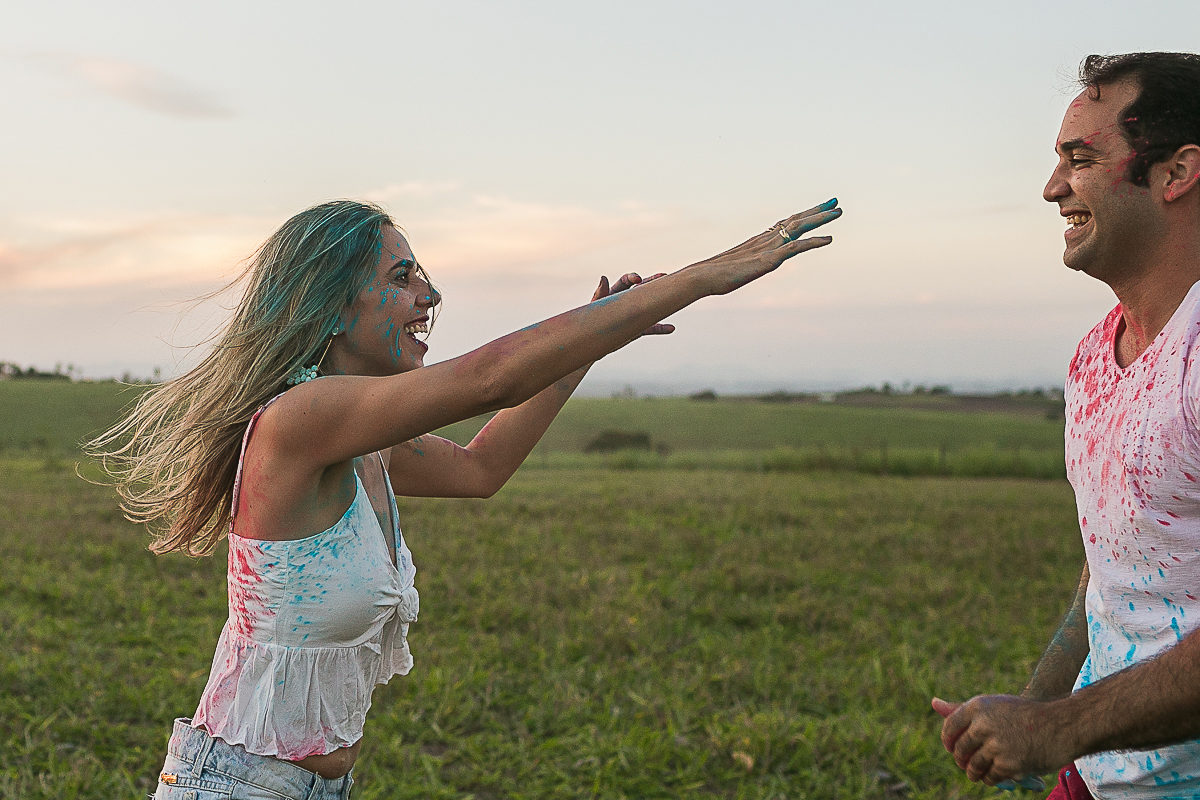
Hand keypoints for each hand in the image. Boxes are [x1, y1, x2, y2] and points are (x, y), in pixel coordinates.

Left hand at [592, 272, 674, 336]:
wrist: (591, 344)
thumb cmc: (590, 323)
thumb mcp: (594, 308)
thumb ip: (600, 293)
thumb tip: (603, 277)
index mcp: (613, 294)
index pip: (625, 282)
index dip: (632, 278)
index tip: (638, 279)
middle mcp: (626, 303)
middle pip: (641, 290)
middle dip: (652, 282)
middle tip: (663, 275)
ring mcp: (633, 316)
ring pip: (650, 307)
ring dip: (661, 303)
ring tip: (674, 297)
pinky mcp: (636, 329)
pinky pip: (651, 328)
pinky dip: (661, 328)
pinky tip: (671, 328)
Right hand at [687, 198, 841, 295]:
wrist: (701, 277)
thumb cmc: (711, 277)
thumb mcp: (731, 270)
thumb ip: (739, 267)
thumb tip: (733, 272)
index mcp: (758, 242)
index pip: (784, 224)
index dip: (801, 216)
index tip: (814, 209)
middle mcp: (765, 240)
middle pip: (795, 220)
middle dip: (816, 211)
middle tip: (834, 202)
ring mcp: (768, 248)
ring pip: (799, 228)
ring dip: (820, 219)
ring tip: (838, 212)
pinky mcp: (769, 260)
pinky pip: (796, 247)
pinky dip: (815, 242)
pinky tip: (829, 239)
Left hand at [932, 695, 1070, 786]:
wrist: (1061, 725)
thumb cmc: (1026, 714)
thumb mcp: (994, 705)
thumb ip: (964, 710)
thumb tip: (934, 703)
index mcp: (978, 706)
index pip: (950, 727)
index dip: (948, 741)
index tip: (951, 748)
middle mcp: (984, 724)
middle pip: (960, 749)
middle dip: (961, 759)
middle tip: (965, 764)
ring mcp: (996, 745)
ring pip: (973, 766)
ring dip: (973, 773)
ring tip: (976, 773)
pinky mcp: (1008, 764)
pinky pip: (990, 777)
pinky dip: (990, 779)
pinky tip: (994, 777)